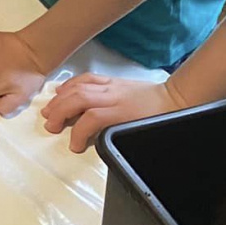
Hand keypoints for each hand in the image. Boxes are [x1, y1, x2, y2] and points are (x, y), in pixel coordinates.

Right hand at [43, 73, 186, 152]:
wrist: (177, 99)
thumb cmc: (161, 119)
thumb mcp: (142, 133)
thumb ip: (120, 137)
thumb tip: (100, 145)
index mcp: (124, 112)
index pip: (92, 119)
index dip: (78, 134)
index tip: (74, 146)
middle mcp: (114, 96)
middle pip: (79, 99)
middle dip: (60, 112)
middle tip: (51, 127)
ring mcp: (111, 86)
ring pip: (79, 87)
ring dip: (60, 99)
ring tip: (49, 112)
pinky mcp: (111, 80)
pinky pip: (86, 78)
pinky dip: (70, 85)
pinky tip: (61, 92)